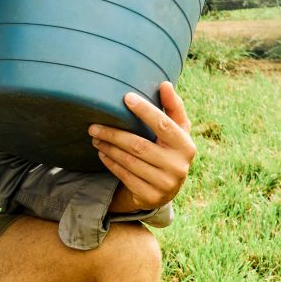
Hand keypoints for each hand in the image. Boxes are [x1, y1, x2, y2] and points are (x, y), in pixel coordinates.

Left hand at [89, 82, 196, 214]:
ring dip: (108, 148)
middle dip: (113, 134)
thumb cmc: (168, 150)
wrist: (166, 189)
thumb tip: (165, 84)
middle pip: (139, 145)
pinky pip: (125, 176)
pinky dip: (111, 163)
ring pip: (129, 161)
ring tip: (95, 138)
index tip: (126, 98)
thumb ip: (173, 108)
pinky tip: (102, 153)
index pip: (164, 124)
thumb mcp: (176, 131)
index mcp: (186, 146)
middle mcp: (179, 167)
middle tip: (93, 125)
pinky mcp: (151, 197)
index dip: (145, 110)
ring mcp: (165, 184)